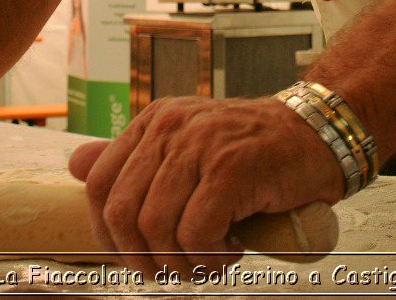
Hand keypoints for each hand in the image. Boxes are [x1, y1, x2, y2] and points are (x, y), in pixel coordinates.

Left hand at [66, 95, 342, 280]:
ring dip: (180, 263)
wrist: (319, 133)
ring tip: (209, 262)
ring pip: (156, 227)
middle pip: (121, 212)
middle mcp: (170, 126)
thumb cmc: (256, 150)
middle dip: (140, 259)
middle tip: (172, 272)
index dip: (105, 234)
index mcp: (154, 122)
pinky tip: (232, 251)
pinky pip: (195, 234)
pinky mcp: (231, 168)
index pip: (98, 183)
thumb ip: (135, 158)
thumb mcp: (188, 145)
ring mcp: (200, 145)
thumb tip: (76, 166)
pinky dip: (209, 259)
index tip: (132, 258)